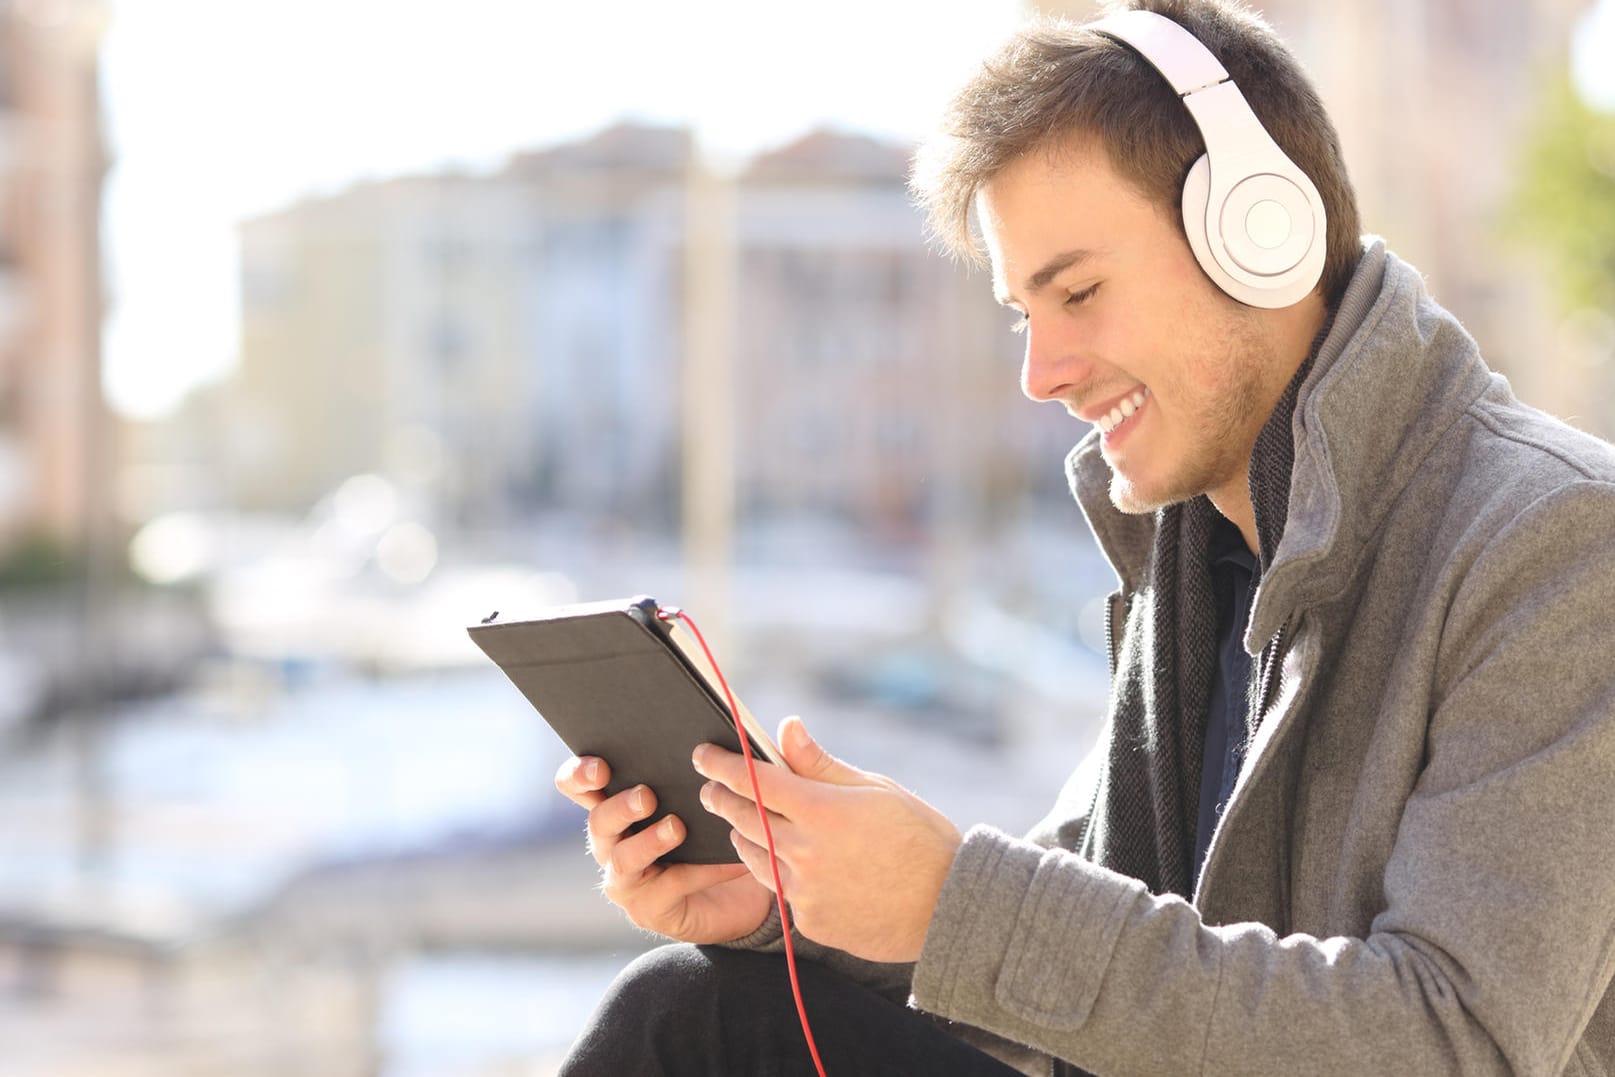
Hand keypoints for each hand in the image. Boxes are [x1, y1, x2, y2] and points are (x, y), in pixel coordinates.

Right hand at [554, 755, 773, 942]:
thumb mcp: (743, 789)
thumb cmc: (730, 826)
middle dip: (618, 806)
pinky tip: (728, 861)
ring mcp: (628, 876)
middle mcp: (615, 838)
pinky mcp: (649, 907)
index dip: (580, 774)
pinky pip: (664, 889)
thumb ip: (762, 759)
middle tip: (647, 796)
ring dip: (648, 841)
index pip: (579, 784)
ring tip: (677, 827)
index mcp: (621, 800)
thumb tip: (791, 724)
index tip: (600, 765)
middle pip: (597, 820)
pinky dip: (696, 873)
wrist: (749, 888)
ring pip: (621, 859)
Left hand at [692, 716, 962, 962]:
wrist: (946, 909)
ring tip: (744, 820)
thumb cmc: (920, 838)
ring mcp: (804, 891)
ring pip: (752, 857)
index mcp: (822, 811)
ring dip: (742, 834)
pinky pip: (780, 890)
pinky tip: (786, 860)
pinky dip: (777, 870)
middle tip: (711, 787)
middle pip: (743, 818)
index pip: (755, 781)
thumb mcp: (876, 790)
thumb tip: (787, 728)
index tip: (703, 754)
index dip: (722, 765)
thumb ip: (821, 763)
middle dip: (721, 798)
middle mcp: (805, 852)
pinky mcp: (809, 921)